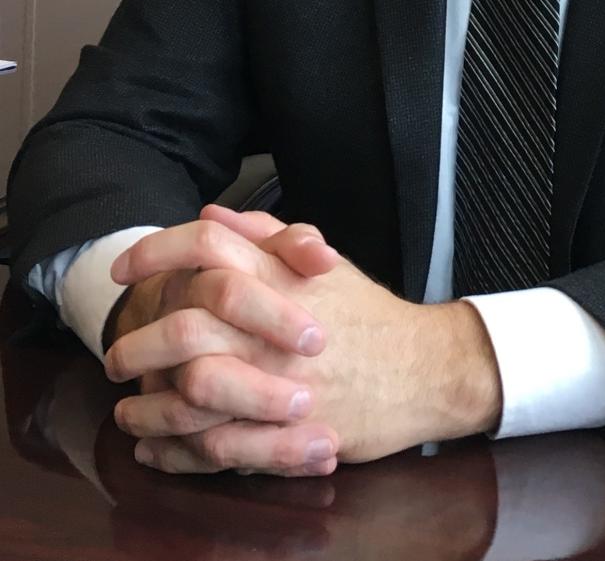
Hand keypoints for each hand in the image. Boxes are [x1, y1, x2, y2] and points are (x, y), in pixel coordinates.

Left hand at [107, 207, 502, 474]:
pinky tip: (158, 448)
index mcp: (281, 277)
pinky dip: (176, 452)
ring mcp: (281, 382)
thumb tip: (209, 216)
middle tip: (116, 357)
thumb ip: (266, 237)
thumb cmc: (368, 315)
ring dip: (147, 406)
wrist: (424, 369)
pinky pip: (216, 447)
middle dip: (137, 344)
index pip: (204, 247)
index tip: (123, 270)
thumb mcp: (322, 263)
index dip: (155, 253)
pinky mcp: (289, 434)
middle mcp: (275, 326)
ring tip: (128, 410)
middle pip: (184, 326)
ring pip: (191, 394)